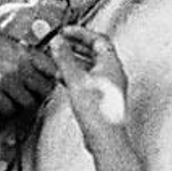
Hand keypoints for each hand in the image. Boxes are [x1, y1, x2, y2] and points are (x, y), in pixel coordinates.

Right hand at [0, 16, 56, 113]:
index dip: (54, 79)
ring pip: (28, 103)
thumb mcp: (10, 42)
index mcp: (26, 52)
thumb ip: (27, 55)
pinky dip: (8, 108)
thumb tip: (43, 68)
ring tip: (19, 100)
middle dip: (42, 94)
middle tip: (36, 95)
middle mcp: (18, 67)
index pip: (53, 71)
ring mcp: (4, 80)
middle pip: (44, 90)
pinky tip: (4, 102)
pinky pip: (8, 109)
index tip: (50, 82)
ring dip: (25, 104)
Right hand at [49, 25, 129, 144]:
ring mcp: (109, 87)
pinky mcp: (103, 99)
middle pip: (96, 51)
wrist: (105, 138)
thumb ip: (65, 58)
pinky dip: (76, 75)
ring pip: (91, 66)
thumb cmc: (97, 112)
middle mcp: (113, 74)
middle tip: (62, 42)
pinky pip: (89, 79)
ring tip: (60, 59)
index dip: (81, 33)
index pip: (98, 39)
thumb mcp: (75, 79)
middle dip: (77, 45)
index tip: (66, 32)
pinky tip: (65, 80)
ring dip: (75, 61)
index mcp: (111, 64)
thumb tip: (58, 42)